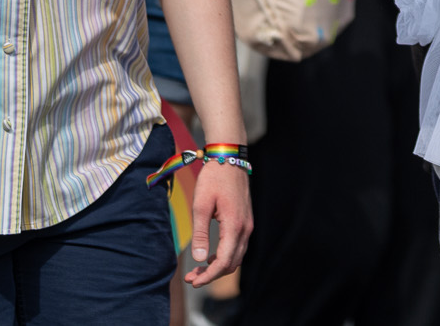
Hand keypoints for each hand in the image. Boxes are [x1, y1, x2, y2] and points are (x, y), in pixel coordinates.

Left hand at [183, 160, 252, 286]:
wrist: (229, 158)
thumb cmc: (213, 179)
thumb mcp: (201, 205)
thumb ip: (201, 233)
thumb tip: (199, 259)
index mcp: (234, 226)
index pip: (224, 262)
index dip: (209, 276)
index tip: (193, 281)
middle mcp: (245, 229)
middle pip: (232, 264)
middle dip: (212, 275)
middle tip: (192, 278)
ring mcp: (247, 225)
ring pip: (236, 257)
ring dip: (218, 267)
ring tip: (198, 270)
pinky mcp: (246, 221)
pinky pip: (238, 247)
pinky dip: (225, 256)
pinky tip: (211, 256)